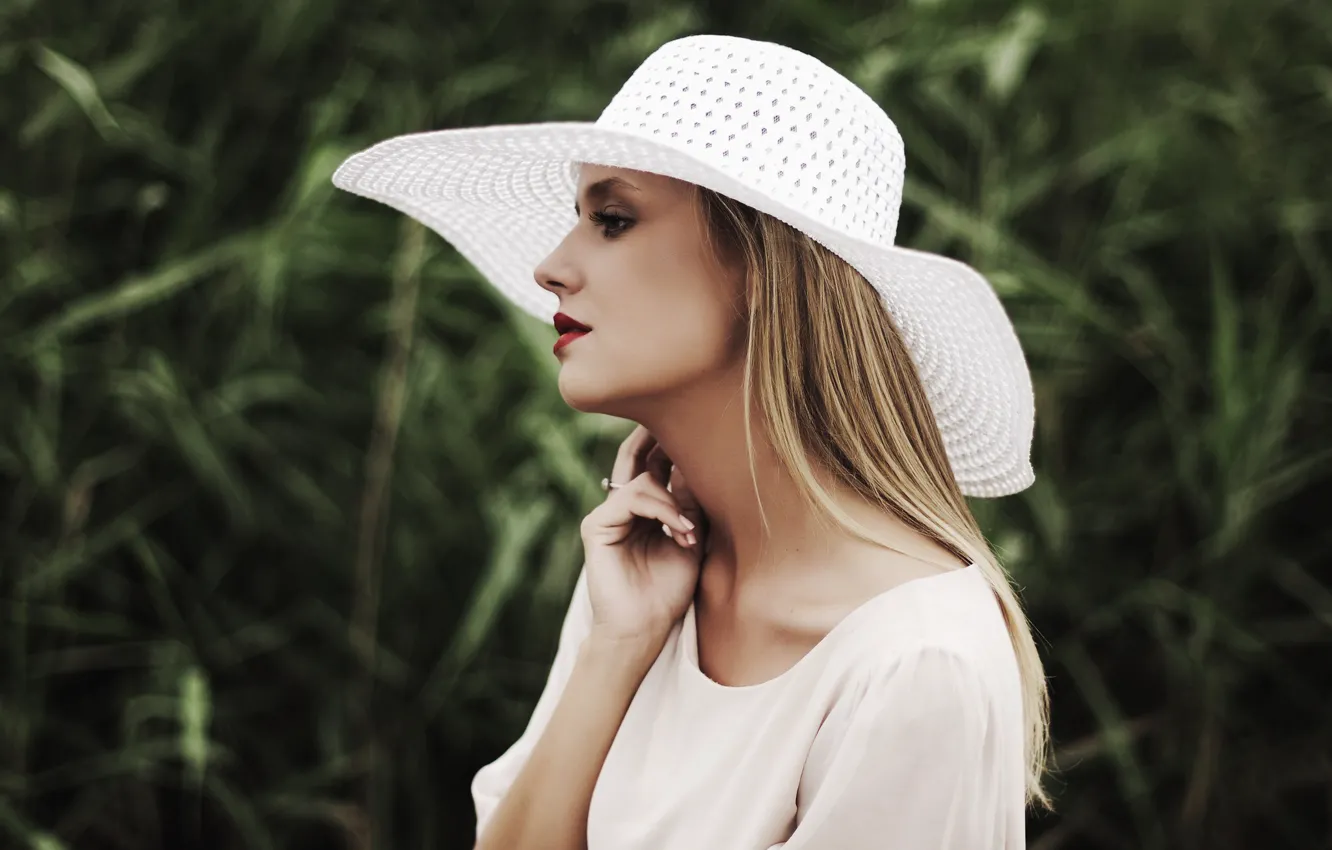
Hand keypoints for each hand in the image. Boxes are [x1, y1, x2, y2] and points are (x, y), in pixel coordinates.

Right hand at [580, 424, 708, 643]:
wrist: (645, 629)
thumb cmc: (668, 590)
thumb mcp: (691, 540)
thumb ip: (690, 505)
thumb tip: (696, 463)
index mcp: (646, 508)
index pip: (656, 464)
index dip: (675, 447)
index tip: (704, 432)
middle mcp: (624, 505)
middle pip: (634, 456)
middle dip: (657, 437)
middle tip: (685, 419)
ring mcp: (608, 514)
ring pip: (643, 480)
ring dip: (674, 502)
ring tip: (691, 532)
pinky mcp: (596, 525)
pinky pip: (631, 499)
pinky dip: (661, 510)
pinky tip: (680, 530)